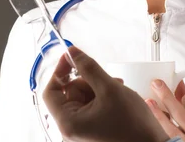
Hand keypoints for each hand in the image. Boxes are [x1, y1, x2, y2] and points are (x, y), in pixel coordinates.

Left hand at [42, 47, 169, 141]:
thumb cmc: (132, 127)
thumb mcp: (109, 88)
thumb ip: (89, 68)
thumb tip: (73, 53)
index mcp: (68, 123)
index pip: (51, 91)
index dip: (60, 71)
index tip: (71, 57)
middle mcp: (71, 130)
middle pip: (69, 93)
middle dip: (88, 81)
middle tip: (106, 79)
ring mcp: (81, 131)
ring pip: (81, 98)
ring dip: (97, 88)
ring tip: (115, 90)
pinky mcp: (91, 130)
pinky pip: (89, 107)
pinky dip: (101, 98)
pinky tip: (115, 98)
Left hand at [147, 80, 184, 141]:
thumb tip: (182, 92)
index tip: (179, 90)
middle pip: (182, 115)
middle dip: (167, 98)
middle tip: (156, 84)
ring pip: (172, 129)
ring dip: (159, 114)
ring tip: (149, 101)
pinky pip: (170, 139)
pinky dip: (162, 129)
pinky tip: (153, 121)